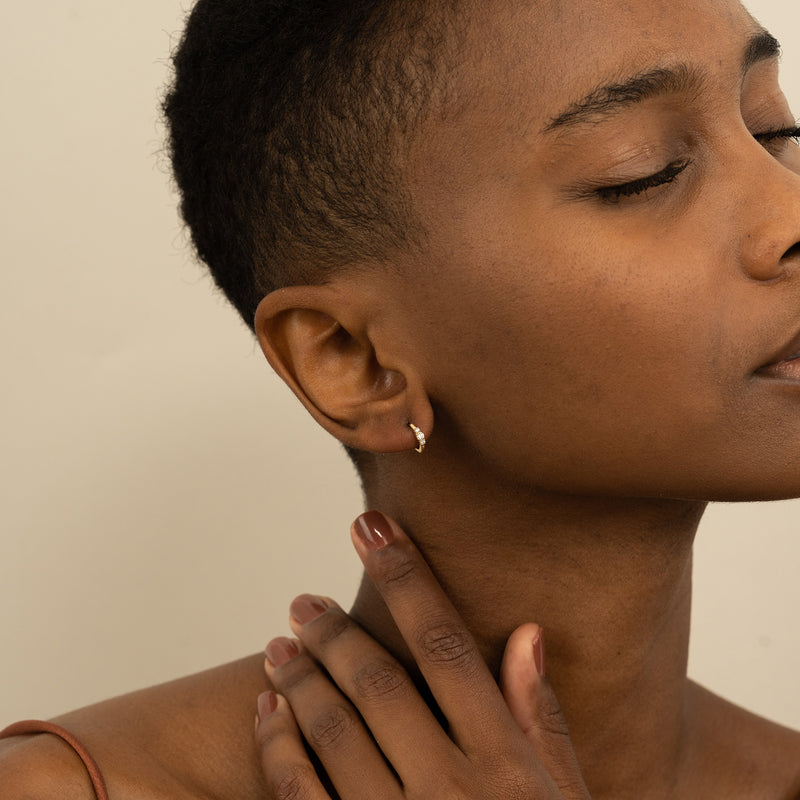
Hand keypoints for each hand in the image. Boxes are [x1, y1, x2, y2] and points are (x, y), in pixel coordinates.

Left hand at [254, 511, 590, 799]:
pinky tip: (269, 712)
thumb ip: (541, 721)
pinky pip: (303, 798)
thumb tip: (526, 633)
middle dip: (335, 629)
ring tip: (280, 641)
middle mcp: (452, 789)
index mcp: (506, 764)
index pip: (446, 644)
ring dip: (300, 678)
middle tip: (303, 599)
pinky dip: (280, 748)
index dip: (408, 577)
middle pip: (379, 681)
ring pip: (334, 731)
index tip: (375, 529)